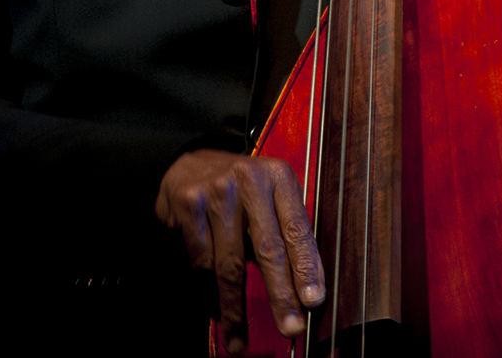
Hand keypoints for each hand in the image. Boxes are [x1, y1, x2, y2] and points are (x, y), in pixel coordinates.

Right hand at [155, 148, 324, 355]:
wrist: (187, 163)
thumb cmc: (238, 190)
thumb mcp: (268, 196)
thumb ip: (285, 233)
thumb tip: (304, 291)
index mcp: (278, 176)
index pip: (297, 228)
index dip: (307, 267)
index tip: (314, 300)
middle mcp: (250, 180)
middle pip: (268, 248)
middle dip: (281, 294)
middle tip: (291, 328)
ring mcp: (217, 192)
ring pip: (230, 264)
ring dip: (235, 308)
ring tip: (239, 338)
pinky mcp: (189, 205)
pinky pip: (200, 262)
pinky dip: (208, 294)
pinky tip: (215, 312)